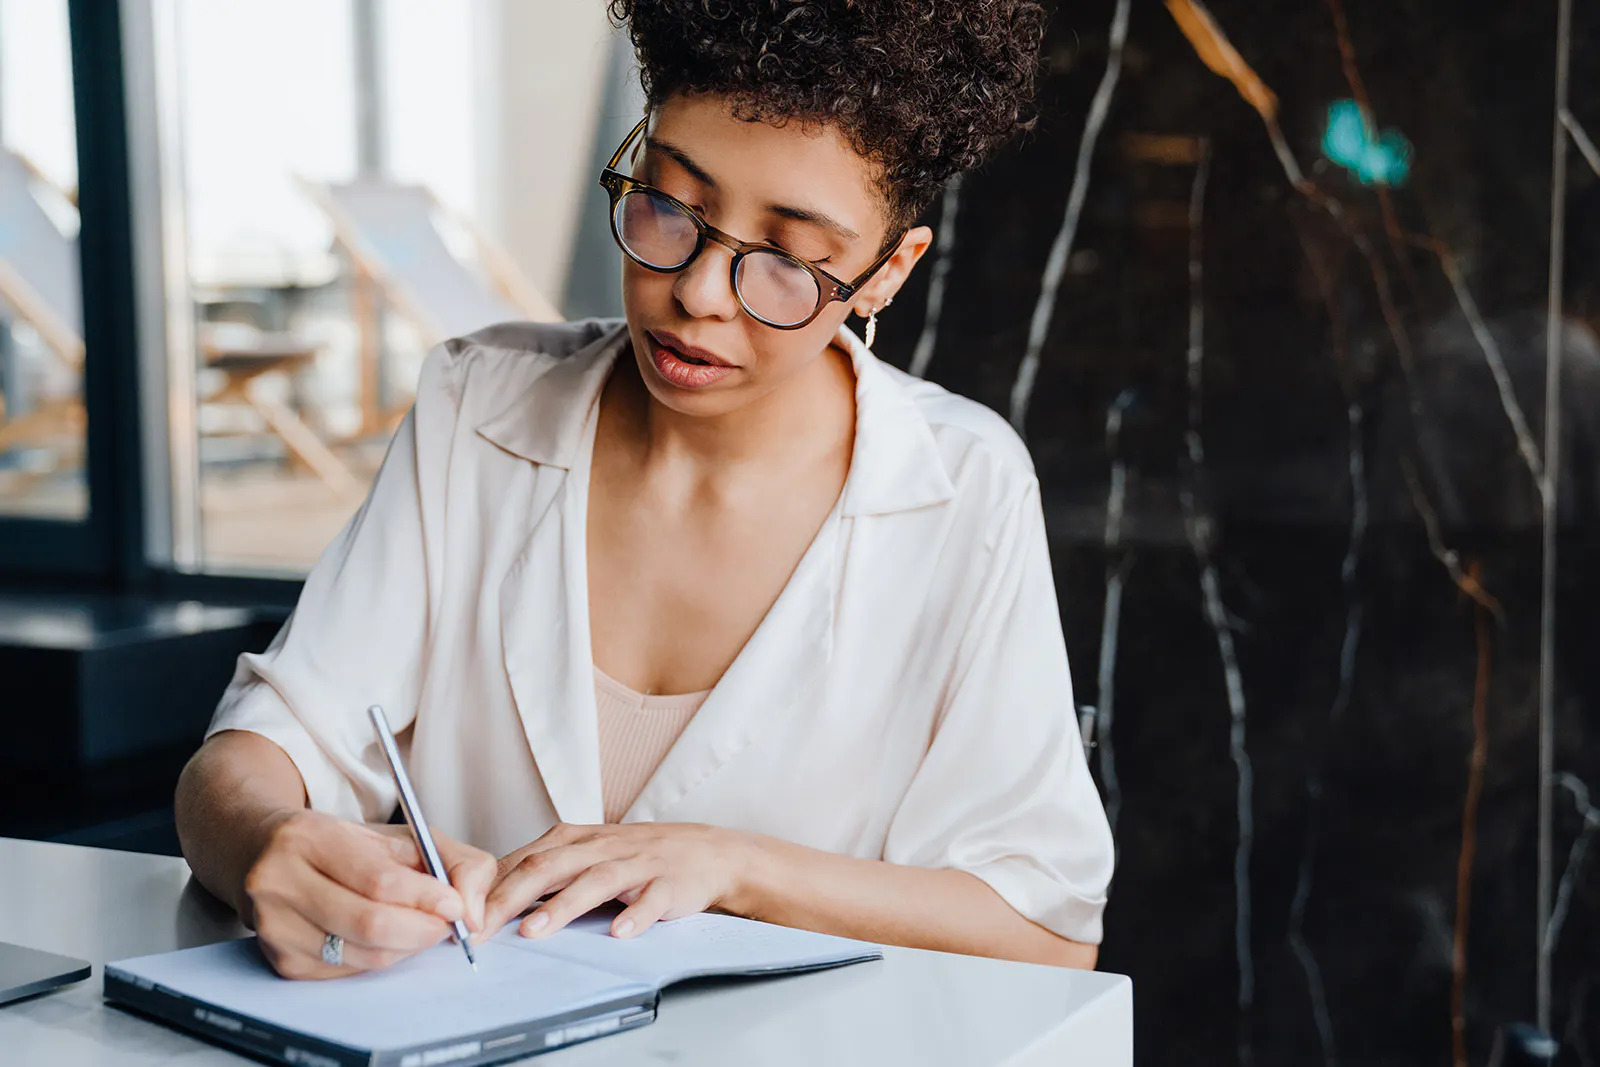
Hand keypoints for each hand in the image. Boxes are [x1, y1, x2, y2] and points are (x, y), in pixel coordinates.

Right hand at [240, 808, 495, 979]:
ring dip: (405, 947)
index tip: (455, 905)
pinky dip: (378, 957)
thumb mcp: (400, 833)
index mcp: (307, 837)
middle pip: (369, 924)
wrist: (264, 852)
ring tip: (418, 927)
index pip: (378, 880)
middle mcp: (279, 881)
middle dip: (422, 930)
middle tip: (446, 925)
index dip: (426, 898)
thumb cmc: (343, 844)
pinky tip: (382, 937)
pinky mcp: (280, 960)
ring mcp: (273, 925)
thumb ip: (454, 860)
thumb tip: (473, 912)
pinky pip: (347, 971)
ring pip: (361, 954)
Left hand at [479, 822, 747, 942]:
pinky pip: (651, 900)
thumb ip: (539, 873)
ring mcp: (635, 864)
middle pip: (548, 866)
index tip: (459, 917)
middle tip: (480, 927)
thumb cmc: (634, 857)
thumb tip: (484, 899)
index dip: (487, 889)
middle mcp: (600, 847)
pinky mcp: (667, 883)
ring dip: (563, 906)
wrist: (704, 852)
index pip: (521, 860)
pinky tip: (619, 932)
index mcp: (573, 840)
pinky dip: (635, 915)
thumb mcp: (583, 855)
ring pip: (595, 881)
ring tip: (535, 929)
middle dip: (509, 897)